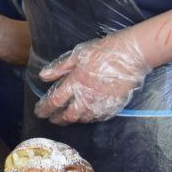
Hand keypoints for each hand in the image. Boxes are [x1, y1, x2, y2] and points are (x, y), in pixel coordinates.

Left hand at [34, 32, 151, 124]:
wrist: (132, 55)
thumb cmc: (103, 51)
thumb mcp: (77, 55)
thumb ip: (60, 68)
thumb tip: (43, 76)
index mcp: (75, 83)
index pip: (55, 101)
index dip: (45, 109)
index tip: (39, 112)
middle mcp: (87, 97)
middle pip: (68, 115)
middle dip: (58, 119)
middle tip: (53, 119)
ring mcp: (101, 103)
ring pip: (83, 119)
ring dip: (73, 119)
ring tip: (68, 117)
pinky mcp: (114, 106)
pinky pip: (99, 118)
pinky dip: (90, 118)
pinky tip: (87, 115)